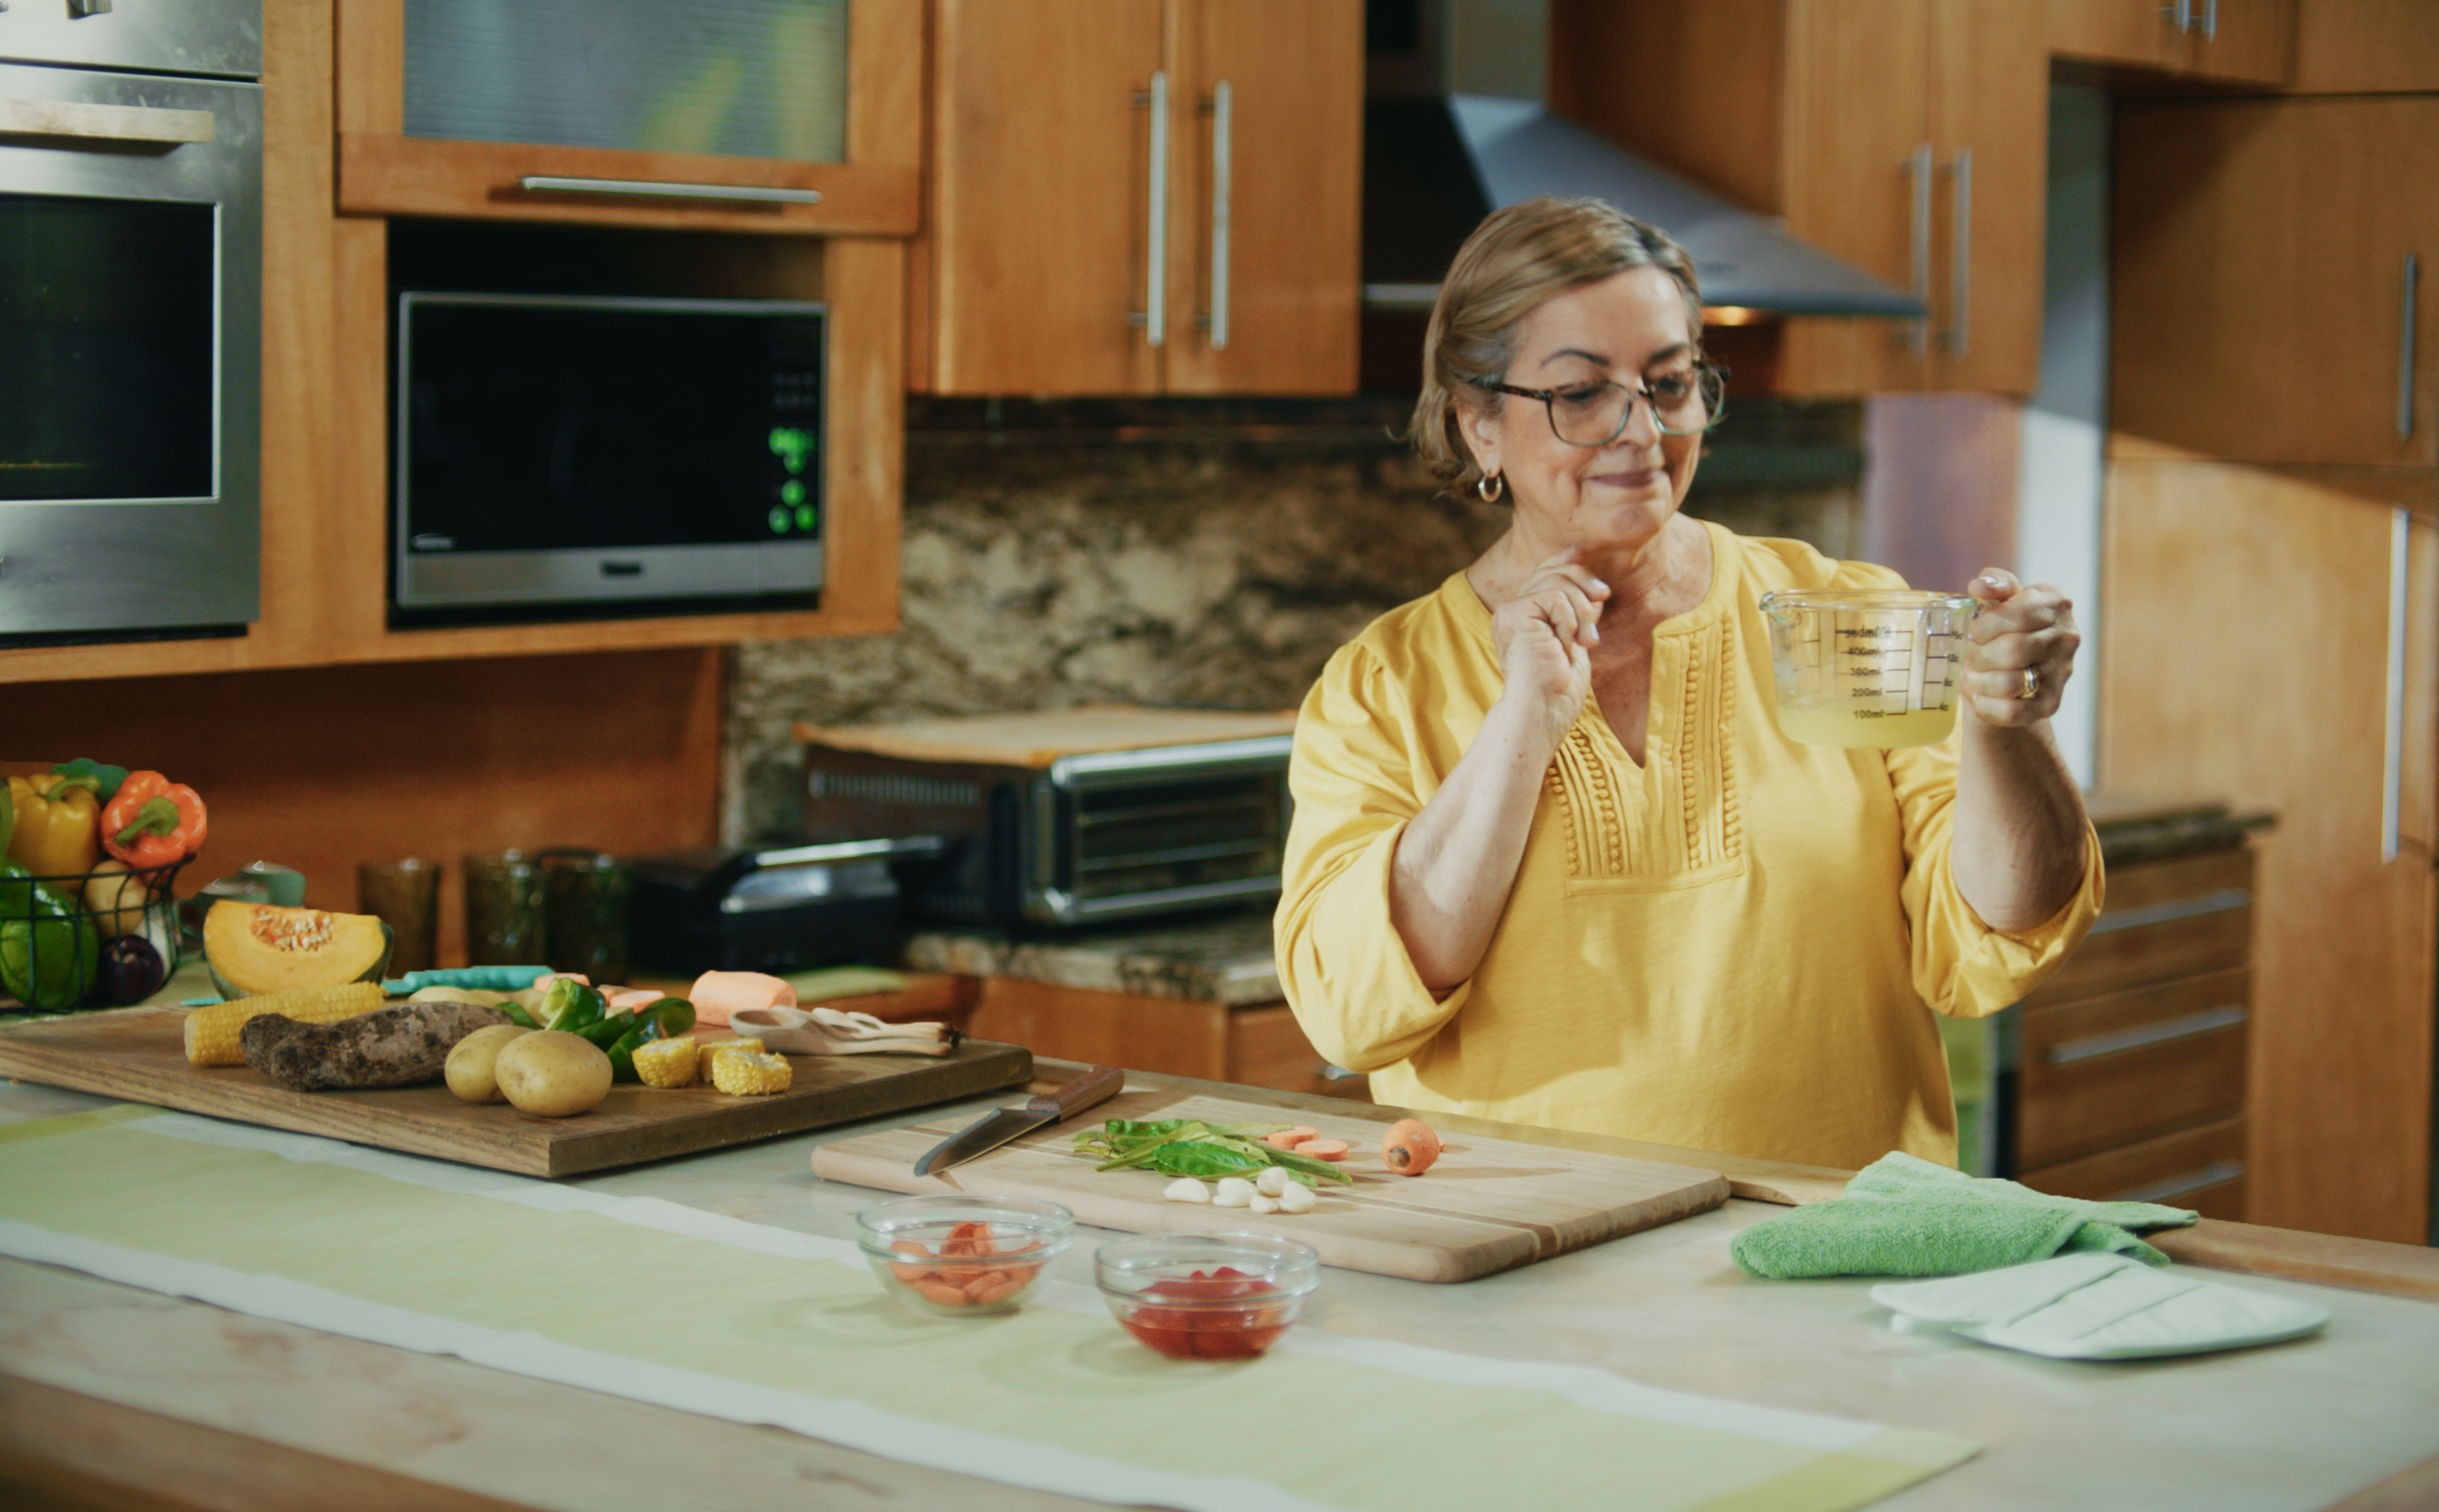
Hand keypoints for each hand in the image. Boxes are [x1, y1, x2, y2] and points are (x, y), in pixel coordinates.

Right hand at [1489, 545, 1604, 747]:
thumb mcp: (1575, 636)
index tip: (1585, 559)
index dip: (1566, 561)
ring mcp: (1510, 612)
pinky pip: (1553, 596)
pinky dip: (1569, 619)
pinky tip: (1567, 643)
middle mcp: (1513, 611)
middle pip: (1552, 571)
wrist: (1543, 712)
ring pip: (1557, 582)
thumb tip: (1580, 558)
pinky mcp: (1513, 614)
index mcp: (1526, 617)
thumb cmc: (1559, 688)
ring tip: (1586, 641)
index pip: (1544, 573)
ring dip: (1582, 610)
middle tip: (1603, 599)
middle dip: (1584, 582)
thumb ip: (1575, 602)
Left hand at [1962, 568, 2078, 728]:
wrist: (2017, 667)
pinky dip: (1985, 705)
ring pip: (2008, 683)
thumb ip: (1994, 583)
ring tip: (1973, 674)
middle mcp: (2067, 637)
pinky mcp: (2051, 704)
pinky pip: (2011, 713)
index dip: (1986, 625)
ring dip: (1979, 680)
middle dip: (1979, 654)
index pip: (2019, 614)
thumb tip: (1979, 587)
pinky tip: (1979, 695)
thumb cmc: (2006, 625)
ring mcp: (2062, 672)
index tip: (1975, 631)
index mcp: (2056, 602)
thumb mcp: (2002, 597)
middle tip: (1971, 654)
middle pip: (2012, 651)